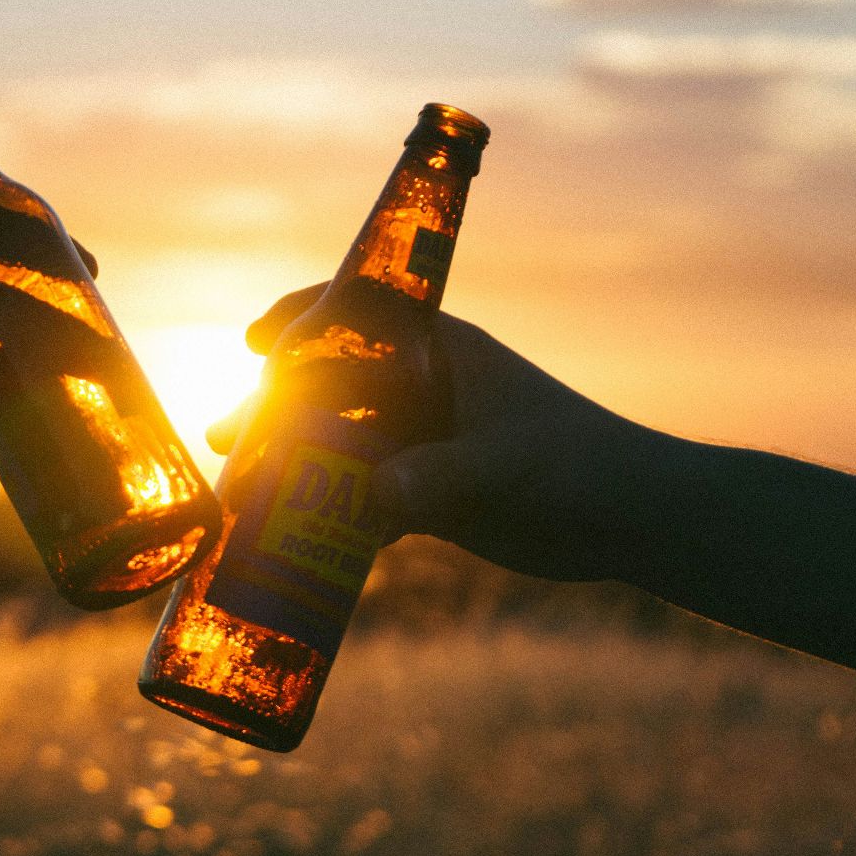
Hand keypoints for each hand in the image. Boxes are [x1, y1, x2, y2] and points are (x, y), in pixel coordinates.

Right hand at [222, 285, 675, 581]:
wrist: (632, 521)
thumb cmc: (581, 466)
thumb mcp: (506, 466)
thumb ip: (441, 478)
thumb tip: (371, 498)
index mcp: (439, 352)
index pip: (355, 314)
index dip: (298, 318)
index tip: (250, 340)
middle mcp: (422, 390)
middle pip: (327, 386)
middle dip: (271, 409)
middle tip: (223, 437)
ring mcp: (423, 443)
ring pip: (335, 446)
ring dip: (287, 467)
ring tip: (237, 496)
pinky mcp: (430, 495)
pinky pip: (359, 499)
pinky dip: (324, 516)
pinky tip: (288, 542)